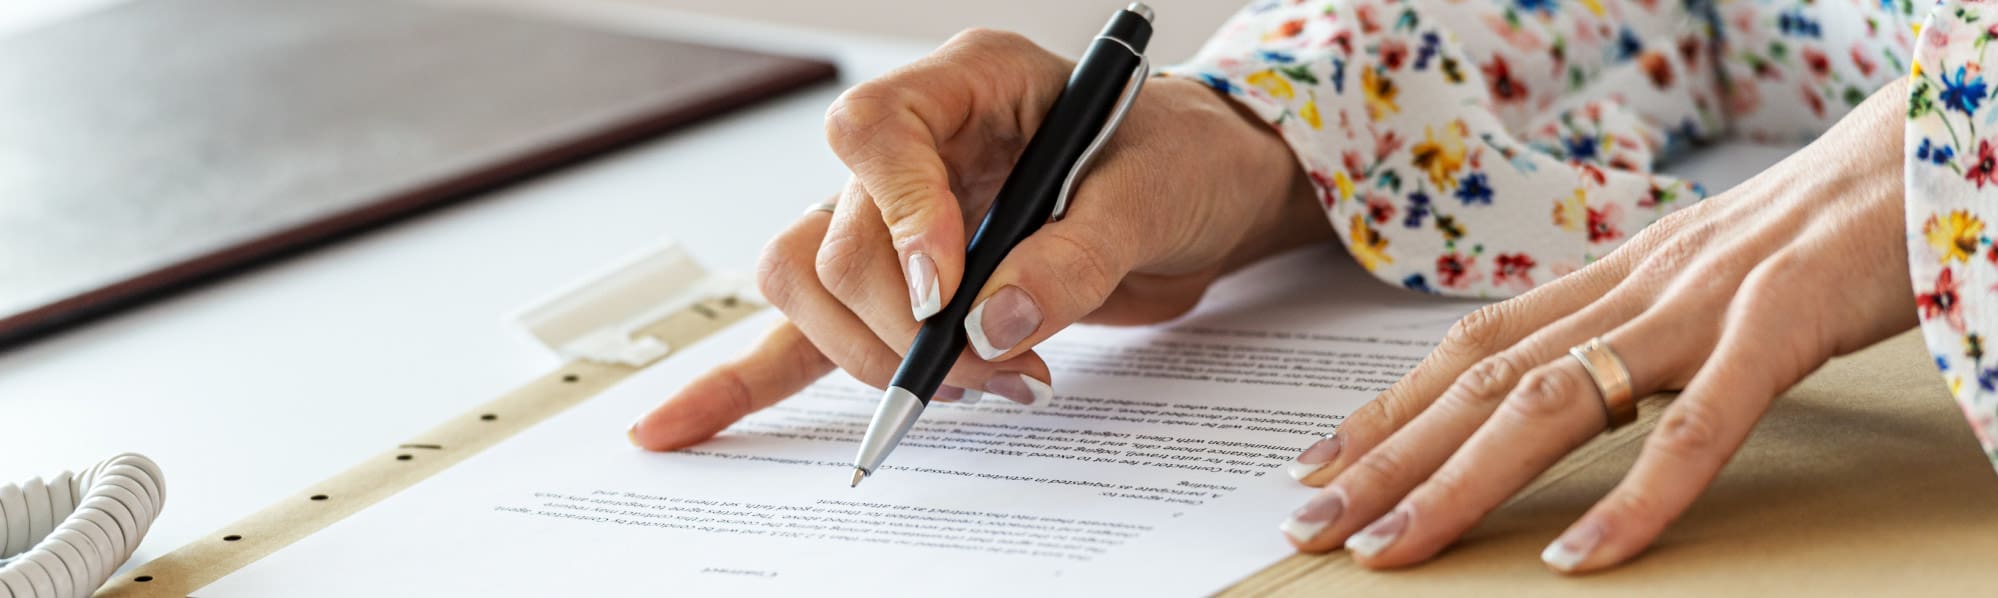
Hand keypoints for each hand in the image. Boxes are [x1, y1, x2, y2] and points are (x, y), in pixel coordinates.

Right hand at [631, 29, 1327, 449]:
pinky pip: (805, 332)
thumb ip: (1071, 259)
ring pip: (808, 289)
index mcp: (964, 85)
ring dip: (876, 361)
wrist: (1202, 196)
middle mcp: (915, 148)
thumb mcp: (1147, 195)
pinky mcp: (899, 289)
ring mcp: (893, 219)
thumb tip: (988, 326)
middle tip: (996, 370)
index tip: (945, 294)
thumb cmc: (1178, 159)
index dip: (896, 219)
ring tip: (979, 389)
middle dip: (904, 328)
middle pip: (833, 239)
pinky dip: (750, 383)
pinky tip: (685, 425)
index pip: (873, 131)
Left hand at [1277, 79, 1918, 572]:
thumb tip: (1599, 383)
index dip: (1391, 404)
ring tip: (1389, 547)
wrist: (1951, 134)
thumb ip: (1657, 325)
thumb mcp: (1726, 274)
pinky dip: (1634, 499)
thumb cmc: (1845, 217)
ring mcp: (1705, 301)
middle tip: (1309, 522)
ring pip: (1549, 403)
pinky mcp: (1784, 321)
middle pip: (1482, 382)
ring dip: (1456, 482)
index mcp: (1625, 274)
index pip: (1477, 346)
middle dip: (1386, 457)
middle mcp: (1641, 284)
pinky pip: (1696, 426)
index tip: (1322, 460)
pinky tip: (1578, 561)